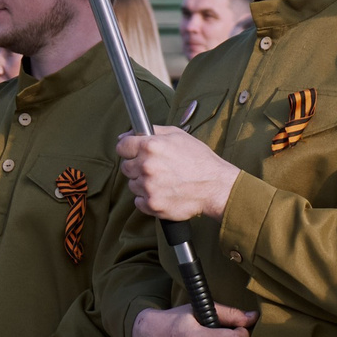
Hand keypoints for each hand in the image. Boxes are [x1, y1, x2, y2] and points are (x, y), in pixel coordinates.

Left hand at [115, 127, 240, 221]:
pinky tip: (163, 192)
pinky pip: (138, 201)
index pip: (121, 147)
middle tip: (156, 168)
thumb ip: (151, 131)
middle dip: (137, 166)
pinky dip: (147, 198)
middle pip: (125, 167)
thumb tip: (127, 134)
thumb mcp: (177, 135)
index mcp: (151, 146)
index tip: (133, 153)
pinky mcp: (152, 204)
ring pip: (132, 185)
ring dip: (143, 183)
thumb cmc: (199, 160)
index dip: (128, 149)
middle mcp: (147, 166)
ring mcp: (149, 187)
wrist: (215, 186)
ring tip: (163, 181)